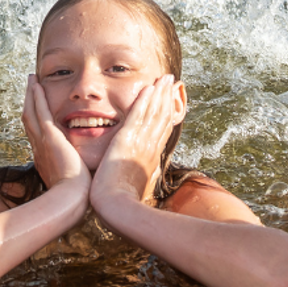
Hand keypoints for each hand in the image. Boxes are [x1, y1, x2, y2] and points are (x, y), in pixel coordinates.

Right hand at [23, 76, 88, 186]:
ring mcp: (41, 142)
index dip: (36, 120)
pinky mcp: (49, 137)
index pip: (37, 135)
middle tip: (30, 88)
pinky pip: (39, 112)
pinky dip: (37, 97)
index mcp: (44, 160)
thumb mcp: (73, 184)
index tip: (37, 110)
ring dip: (31, 95)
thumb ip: (77, 175)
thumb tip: (88, 174)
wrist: (70, 200)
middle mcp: (38, 149)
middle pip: (29, 121)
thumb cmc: (76, 197)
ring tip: (32, 80)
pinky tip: (37, 85)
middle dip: (29, 103)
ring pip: (30, 113)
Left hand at [91, 75, 184, 208]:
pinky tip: (149, 87)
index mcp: (151, 160)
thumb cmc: (121, 205)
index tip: (170, 102)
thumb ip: (137, 180)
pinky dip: (145, 100)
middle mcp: (150, 149)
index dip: (167, 115)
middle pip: (163, 118)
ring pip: (154, 113)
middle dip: (167, 99)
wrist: (116, 208)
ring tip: (164, 79)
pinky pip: (139, 115)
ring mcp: (141, 144)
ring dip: (160, 94)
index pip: (162, 132)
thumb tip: (140, 180)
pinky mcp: (128, 140)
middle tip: (171, 82)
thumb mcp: (133, 189)